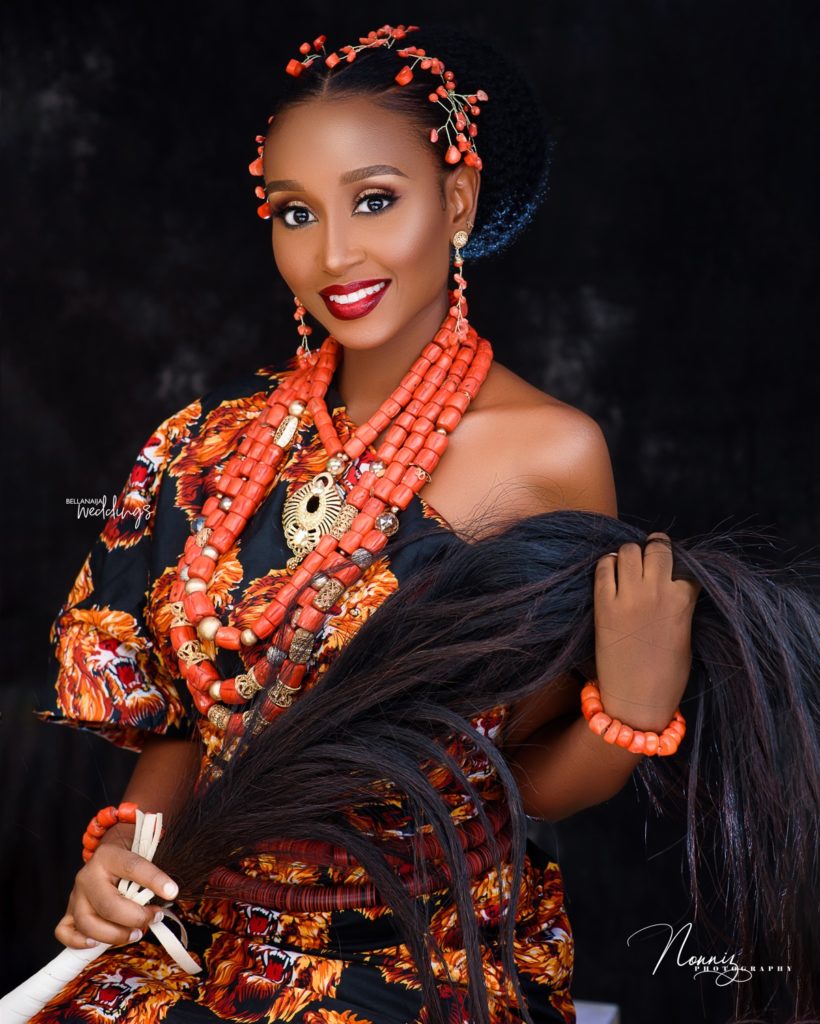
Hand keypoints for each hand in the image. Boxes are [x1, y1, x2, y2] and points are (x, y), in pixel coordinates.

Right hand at [55, 823, 177, 948]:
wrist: (108, 855)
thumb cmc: (130, 859)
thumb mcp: (143, 854)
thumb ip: (153, 872)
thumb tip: (170, 894)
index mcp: (108, 855)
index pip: (132, 867)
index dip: (154, 880)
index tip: (173, 892)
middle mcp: (88, 875)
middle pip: (109, 905)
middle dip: (136, 918)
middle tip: (154, 918)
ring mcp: (76, 895)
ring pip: (88, 923)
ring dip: (115, 935)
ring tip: (137, 933)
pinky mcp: (69, 911)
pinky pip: (65, 931)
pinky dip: (79, 942)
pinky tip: (98, 943)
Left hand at [593, 532, 700, 732]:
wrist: (636, 700)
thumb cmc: (667, 674)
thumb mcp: (685, 633)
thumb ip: (680, 603)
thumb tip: (671, 581)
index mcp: (683, 600)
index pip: (686, 564)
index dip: (679, 563)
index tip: (673, 568)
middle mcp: (657, 591)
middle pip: (657, 547)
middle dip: (655, 548)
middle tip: (650, 558)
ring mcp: (628, 596)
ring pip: (629, 550)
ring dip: (630, 554)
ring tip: (629, 567)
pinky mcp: (603, 604)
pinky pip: (603, 566)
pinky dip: (607, 565)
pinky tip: (611, 574)